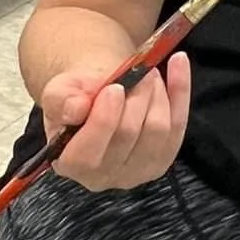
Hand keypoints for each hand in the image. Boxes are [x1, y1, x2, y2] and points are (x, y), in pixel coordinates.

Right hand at [41, 52, 190, 190]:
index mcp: (70, 164)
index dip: (104, 119)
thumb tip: (77, 108)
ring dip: (157, 93)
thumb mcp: (58, 92)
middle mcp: (103, 177)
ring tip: (148, 72)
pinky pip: (179, 124)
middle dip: (136, 96)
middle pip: (129, 135)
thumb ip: (60, 100)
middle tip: (137, 70)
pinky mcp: (162, 159)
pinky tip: (178, 62)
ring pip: (158, 130)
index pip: (88, 154)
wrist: (100, 94)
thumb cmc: (77, 95)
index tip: (114, 88)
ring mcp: (137, 172)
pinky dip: (181, 90)